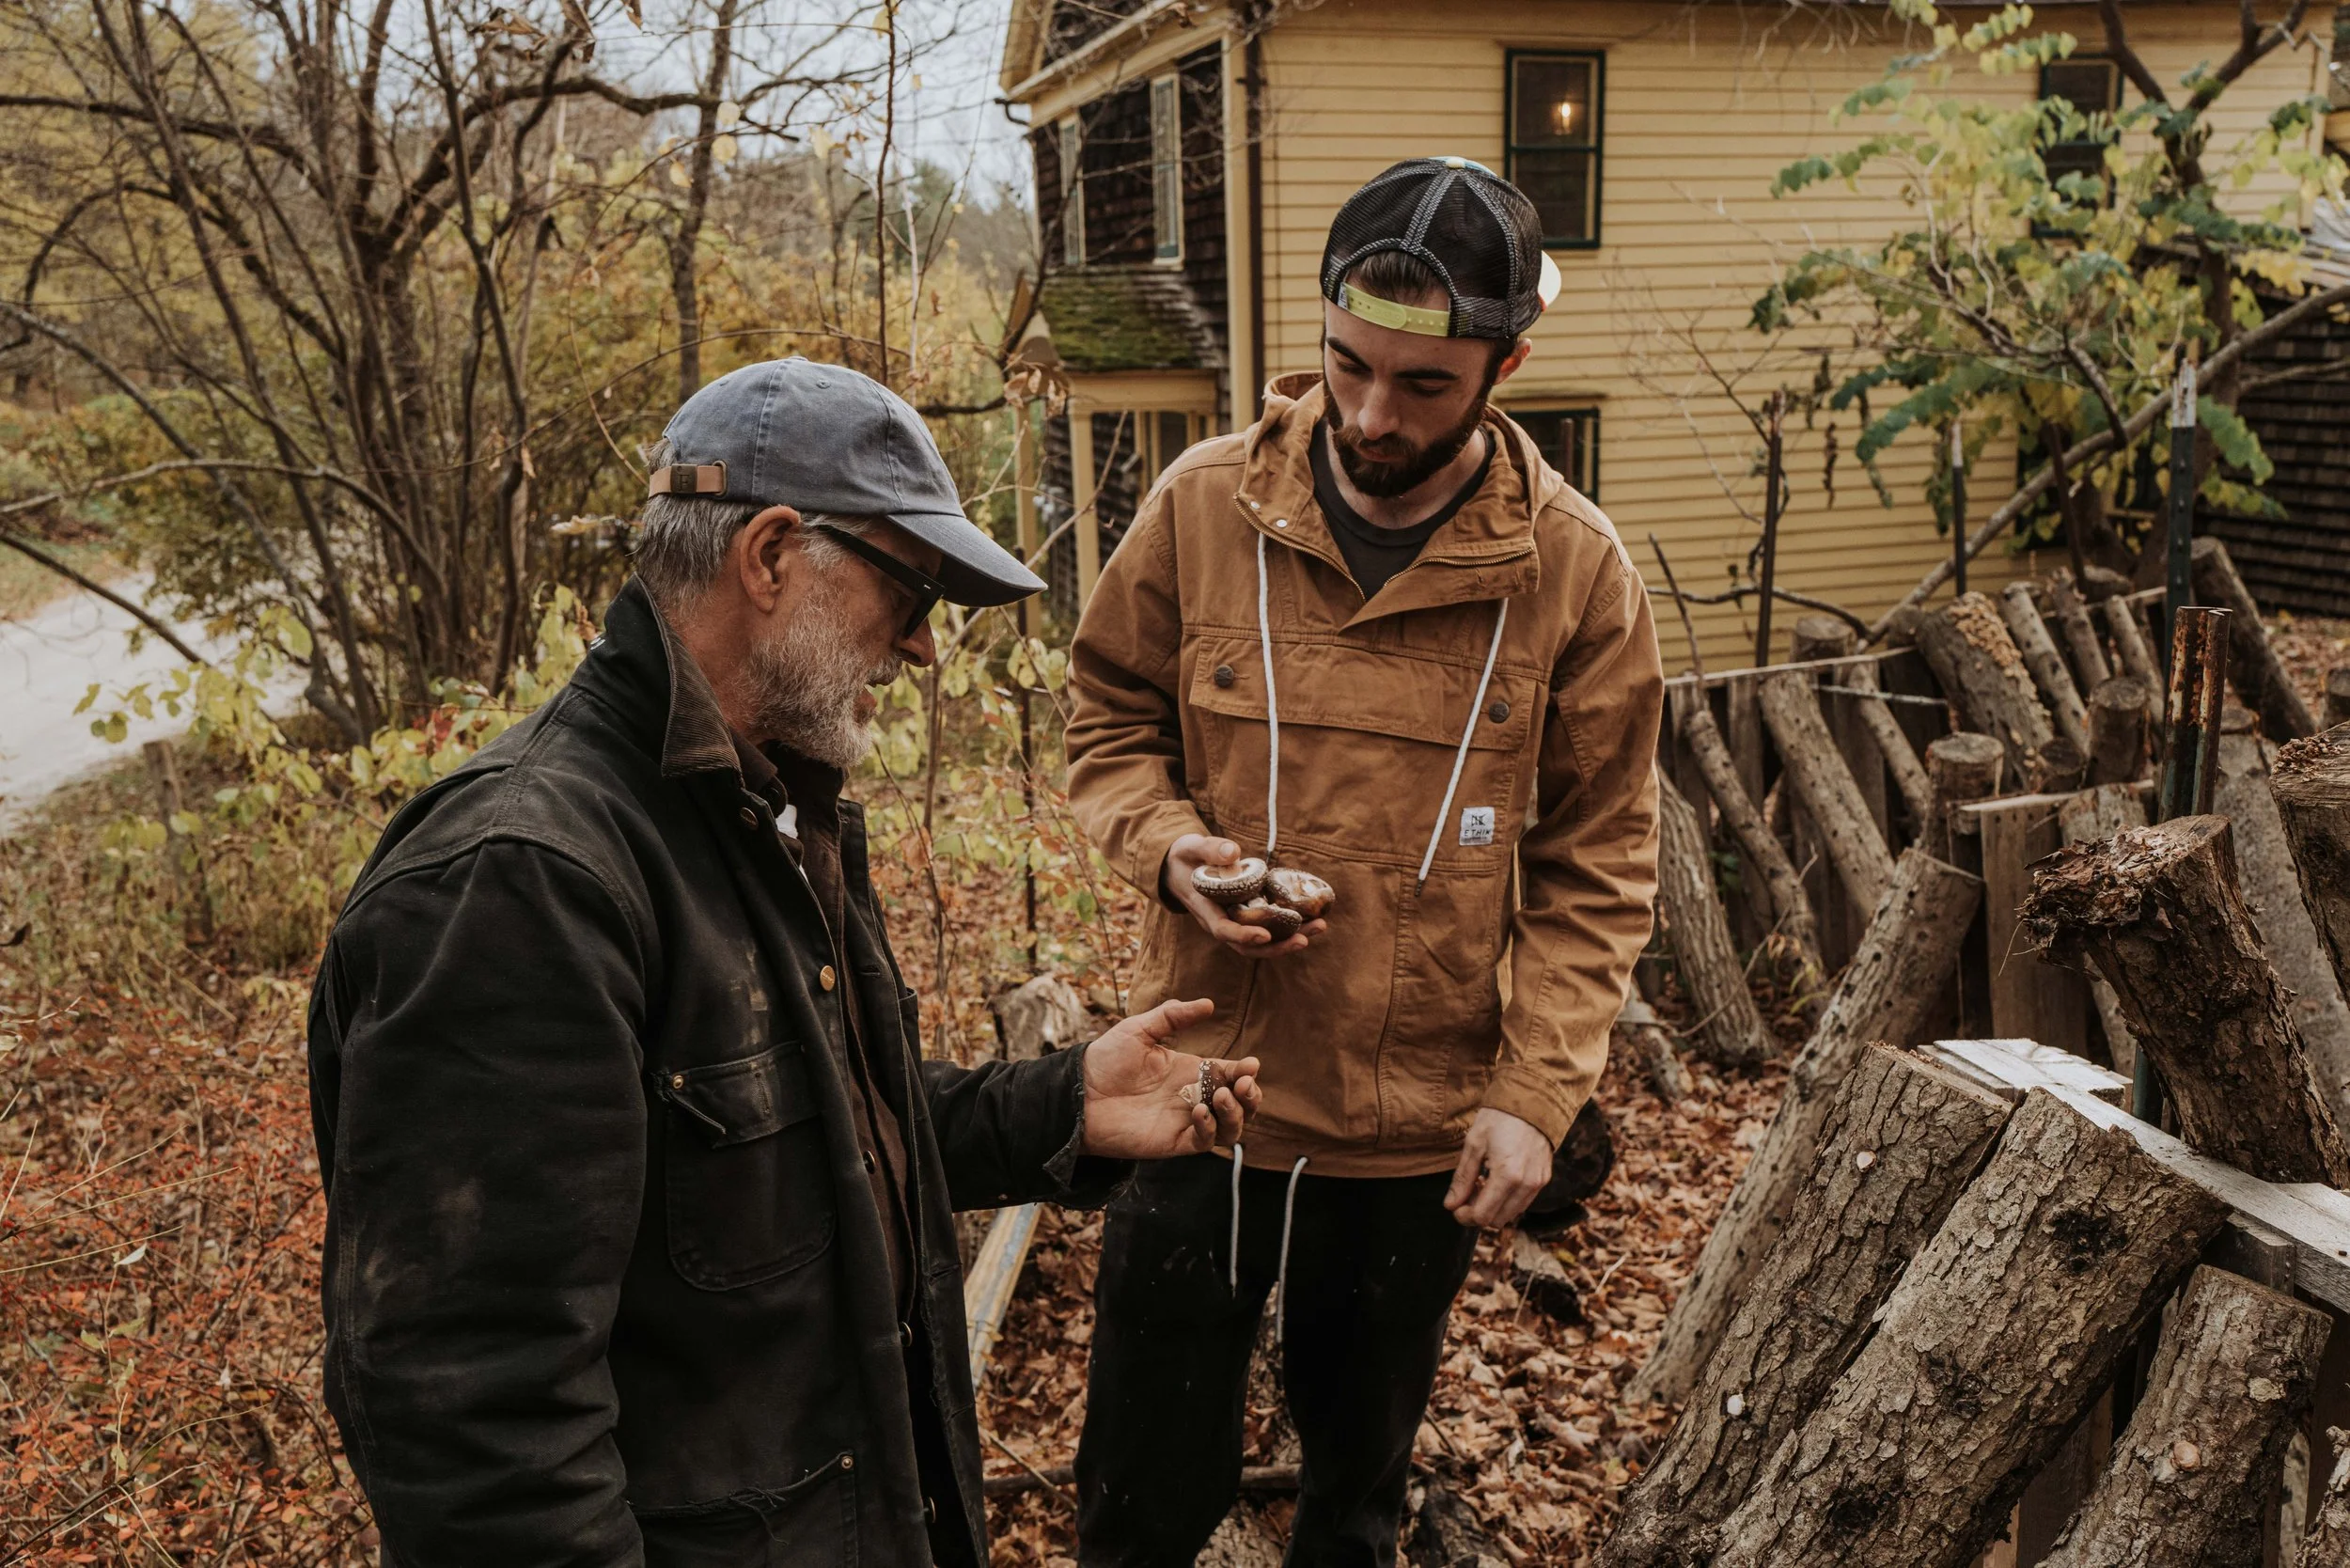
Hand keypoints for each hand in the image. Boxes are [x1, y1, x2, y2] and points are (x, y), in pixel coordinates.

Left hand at [1080, 997, 1262, 1158]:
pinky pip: (1205, 1142)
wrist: (1079, 1092)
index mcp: (1191, 1071)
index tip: (1251, 1064)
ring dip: (1236, 1113)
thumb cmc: (1107, 1059)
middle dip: (1250, 1095)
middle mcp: (1193, 1097)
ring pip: (1230, 1127)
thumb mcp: (1140, 1029)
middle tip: (1244, 1084)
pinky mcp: (1174, 1142)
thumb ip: (1172, 1016)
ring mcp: (1185, 1121)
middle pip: (1238, 1103)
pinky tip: (1199, 1111)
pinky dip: (1210, 1129)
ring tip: (1222, 1096)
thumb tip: (1209, 1004)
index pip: (1230, 1074)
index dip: (1245, 1071)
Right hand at [1163, 835, 1328, 959]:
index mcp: (1205, 909)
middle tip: (1306, 938)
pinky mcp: (1246, 914)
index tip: (1265, 934)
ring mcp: (1234, 921)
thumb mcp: (1192, 848)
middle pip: (1248, 946)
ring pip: (1262, 941)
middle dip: (1277, 946)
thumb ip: (1210, 849)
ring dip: (1290, 938)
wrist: (1179, 868)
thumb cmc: (1186, 857)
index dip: (1244, 935)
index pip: (1224, 929)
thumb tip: (1234, 852)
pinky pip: (1268, 926)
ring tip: (1319, 926)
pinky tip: (1312, 916)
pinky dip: (1289, 926)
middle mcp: (1220, 921)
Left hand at [1443, 1107, 1555, 1229]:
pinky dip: (1508, 1200)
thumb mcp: (1473, 1144)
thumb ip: (1462, 1179)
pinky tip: (1497, 1181)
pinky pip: (1523, 1202)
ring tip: (1482, 1185)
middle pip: (1497, 1220)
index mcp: (1507, 1175)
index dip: (1464, 1216)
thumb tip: (1451, 1205)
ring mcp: (1538, 1183)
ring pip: (1511, 1214)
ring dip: (1493, 1207)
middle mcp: (1526, 1184)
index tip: (1455, 1207)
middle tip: (1467, 1194)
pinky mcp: (1544, 1178)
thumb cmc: (1499, 1118)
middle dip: (1478, 1213)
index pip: (1483, 1216)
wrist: (1531, 1100)